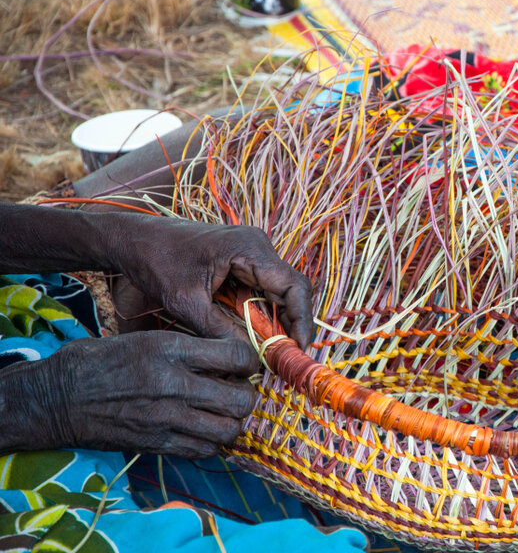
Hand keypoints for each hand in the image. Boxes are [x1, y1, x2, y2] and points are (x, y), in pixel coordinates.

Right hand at [2, 331, 258, 457]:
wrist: (62, 397)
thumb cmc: (105, 360)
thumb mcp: (149, 337)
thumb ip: (191, 347)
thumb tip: (229, 356)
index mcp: (172, 350)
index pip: (237, 355)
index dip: (250, 360)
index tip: (244, 363)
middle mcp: (174, 385)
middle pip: (241, 399)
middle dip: (248, 395)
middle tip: (239, 390)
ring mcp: (167, 418)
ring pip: (229, 430)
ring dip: (233, 422)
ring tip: (223, 412)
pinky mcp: (158, 443)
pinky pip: (204, 449)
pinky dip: (213, 442)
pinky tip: (204, 429)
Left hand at [107, 216, 313, 348]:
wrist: (133, 239)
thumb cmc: (156, 262)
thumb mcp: (187, 303)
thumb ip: (219, 330)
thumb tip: (249, 358)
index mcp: (249, 248)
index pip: (294, 286)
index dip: (303, 320)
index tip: (299, 348)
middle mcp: (257, 245)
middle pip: (292, 289)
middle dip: (292, 324)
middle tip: (286, 356)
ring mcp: (251, 251)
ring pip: (280, 290)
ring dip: (278, 319)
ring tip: (273, 350)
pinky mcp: (242, 259)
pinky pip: (263, 287)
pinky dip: (263, 311)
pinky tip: (256, 334)